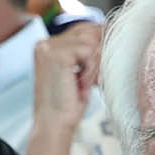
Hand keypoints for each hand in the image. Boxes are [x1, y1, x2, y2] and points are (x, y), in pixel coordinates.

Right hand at [26, 22, 102, 154]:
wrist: (54, 125)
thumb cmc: (68, 104)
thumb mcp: (79, 72)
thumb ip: (87, 53)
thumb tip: (109, 32)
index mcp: (48, 45)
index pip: (82, 28)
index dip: (99, 43)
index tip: (101, 65)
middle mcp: (46, 42)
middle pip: (88, 30)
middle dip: (98, 54)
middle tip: (92, 79)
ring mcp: (49, 47)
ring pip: (90, 41)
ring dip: (94, 65)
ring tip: (84, 84)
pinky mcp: (56, 55)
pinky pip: (88, 51)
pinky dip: (91, 70)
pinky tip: (81, 85)